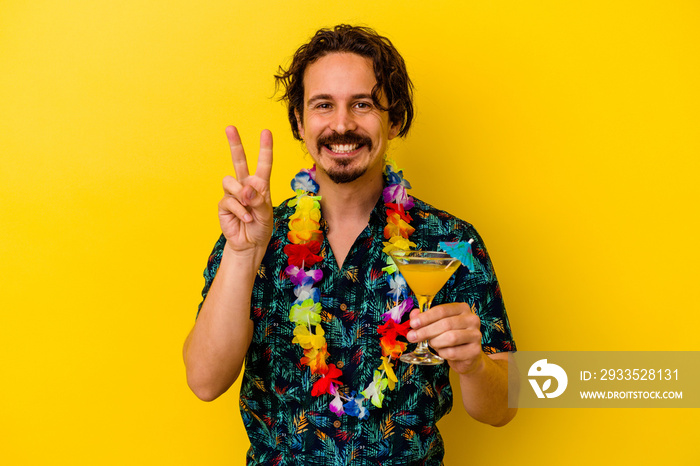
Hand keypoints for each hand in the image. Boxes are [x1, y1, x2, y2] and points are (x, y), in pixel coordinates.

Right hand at [218, 126, 273, 253]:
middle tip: (230, 128)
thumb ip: (258, 200)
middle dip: (235, 144)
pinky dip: (239, 210)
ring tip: (249, 209)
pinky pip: (229, 200)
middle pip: (239, 161)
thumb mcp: (266, 214)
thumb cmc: (261, 228)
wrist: (249, 244)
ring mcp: (233, 194)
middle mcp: (246, 185)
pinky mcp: (224, 204)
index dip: (265, 148)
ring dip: (241, 195)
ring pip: (231, 181)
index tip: (266, 132)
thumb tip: (245, 189)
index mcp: (260, 185)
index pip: (264, 164)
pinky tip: (245, 218)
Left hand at [406, 302, 484, 374]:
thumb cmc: (450, 337)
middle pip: (446, 324)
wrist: (466, 356)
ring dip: (435, 342)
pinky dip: (442, 353)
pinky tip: (441, 351)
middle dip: (426, 331)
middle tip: (412, 337)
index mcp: (462, 308)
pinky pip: (453, 352)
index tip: (413, 324)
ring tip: (431, 343)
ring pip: (451, 337)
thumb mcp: (437, 325)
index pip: (442, 310)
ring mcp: (476, 335)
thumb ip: (425, 318)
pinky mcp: (475, 351)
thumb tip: (414, 315)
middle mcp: (472, 319)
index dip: (426, 317)